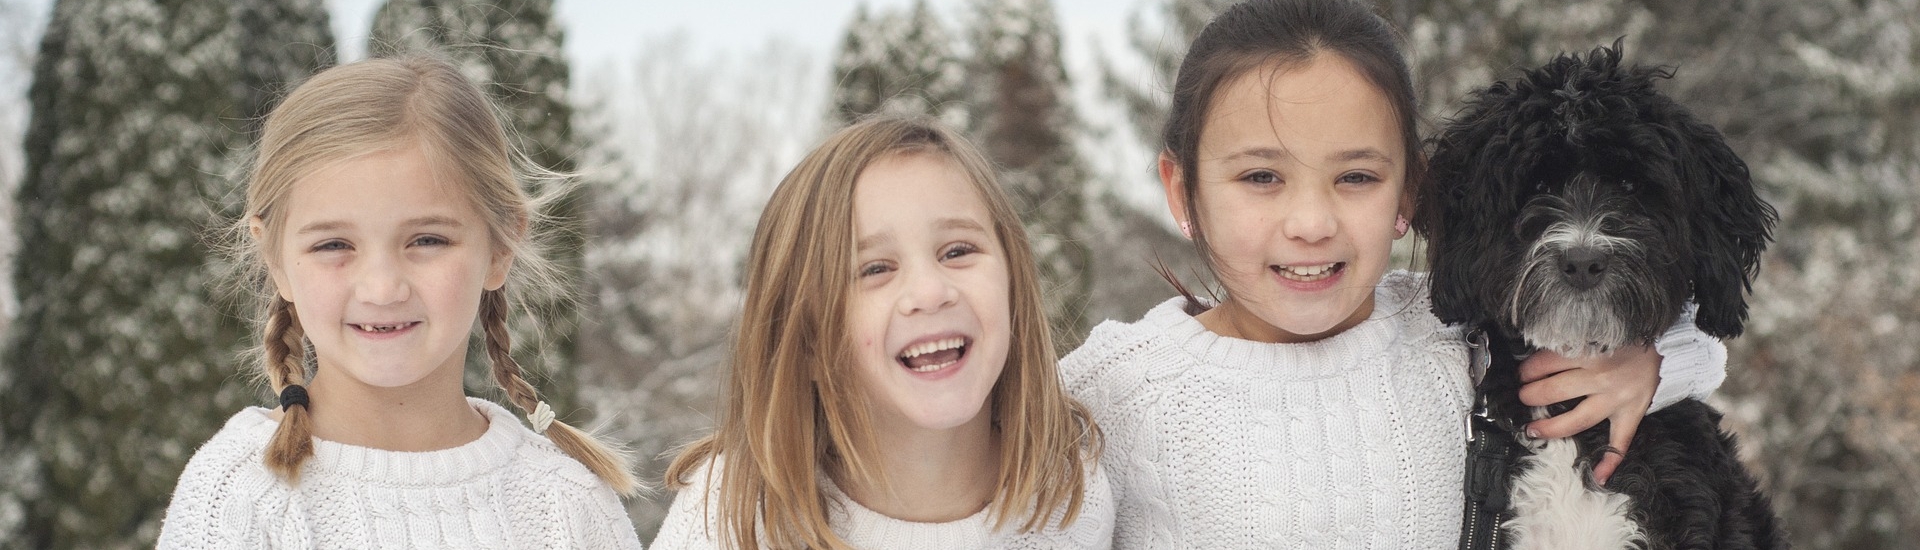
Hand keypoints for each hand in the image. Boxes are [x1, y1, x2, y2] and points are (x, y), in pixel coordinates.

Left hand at [1516, 345, 1660, 485]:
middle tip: (1522, 397)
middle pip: (1555, 391)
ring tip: (1533, 430)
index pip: (1546, 363)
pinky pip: (1621, 442)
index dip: (1528, 370)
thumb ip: (1569, 343)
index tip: (1521, 374)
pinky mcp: (1633, 413)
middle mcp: (1601, 376)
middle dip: (1531, 395)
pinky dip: (1611, 461)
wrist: (1666, 343)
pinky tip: (1598, 476)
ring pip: (1578, 419)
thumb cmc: (1625, 336)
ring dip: (1551, 427)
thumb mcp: (1594, 331)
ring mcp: (1617, 399)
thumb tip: (1536, 358)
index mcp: (1589, 351)